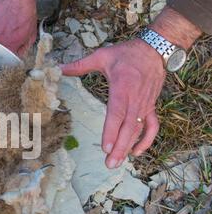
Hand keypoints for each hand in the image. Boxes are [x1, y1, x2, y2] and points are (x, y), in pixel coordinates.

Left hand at [60, 7, 201, 168]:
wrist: (156, 49)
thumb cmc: (126, 53)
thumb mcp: (102, 56)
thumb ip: (79, 65)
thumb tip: (58, 69)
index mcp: (122, 88)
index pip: (116, 114)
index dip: (111, 131)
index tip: (106, 148)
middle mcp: (135, 100)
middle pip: (128, 127)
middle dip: (119, 147)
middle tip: (110, 163)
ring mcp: (145, 105)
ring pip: (138, 130)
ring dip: (128, 147)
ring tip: (117, 163)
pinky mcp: (151, 107)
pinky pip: (152, 126)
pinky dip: (146, 140)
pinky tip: (136, 152)